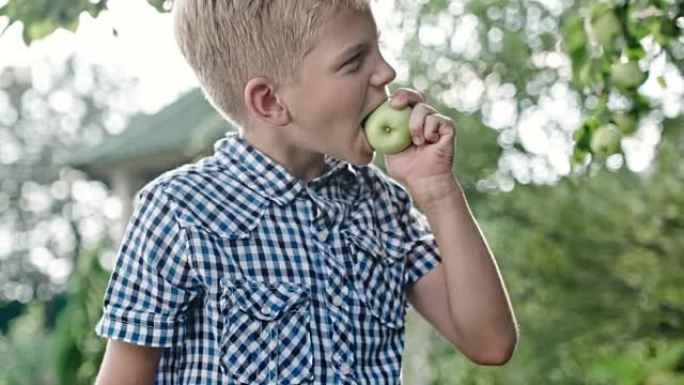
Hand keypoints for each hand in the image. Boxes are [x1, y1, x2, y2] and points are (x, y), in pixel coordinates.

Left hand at [383, 88, 457, 202]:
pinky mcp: (448, 127)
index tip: (390, 104)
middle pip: (416, 95)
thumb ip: (382, 135)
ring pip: (424, 108)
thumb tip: (370, 120)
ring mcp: (436, 121)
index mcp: (408, 120)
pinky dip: (429, 131)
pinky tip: (429, 143)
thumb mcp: (388, 149)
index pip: (404, 100)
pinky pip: (437, 119)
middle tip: (396, 105)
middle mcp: (423, 118)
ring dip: (415, 126)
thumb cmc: (406, 169)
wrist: (423, 181)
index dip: (398, 96)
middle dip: (405, 96)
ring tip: (417, 143)